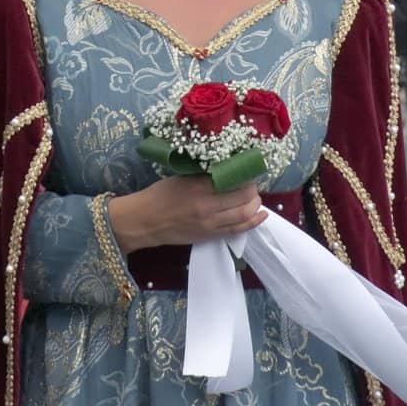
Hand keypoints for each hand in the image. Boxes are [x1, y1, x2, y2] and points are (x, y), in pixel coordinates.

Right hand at [107, 176, 265, 252]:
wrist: (145, 221)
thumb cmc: (159, 195)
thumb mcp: (181, 178)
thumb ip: (203, 176)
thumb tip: (225, 169)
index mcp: (198, 186)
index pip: (231, 179)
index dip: (243, 175)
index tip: (246, 171)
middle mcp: (207, 205)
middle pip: (242, 197)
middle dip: (252, 190)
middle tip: (252, 184)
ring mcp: (210, 223)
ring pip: (244, 214)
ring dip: (255, 205)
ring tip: (256, 199)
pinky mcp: (210, 236)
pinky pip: (237, 230)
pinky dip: (252, 222)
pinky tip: (261, 216)